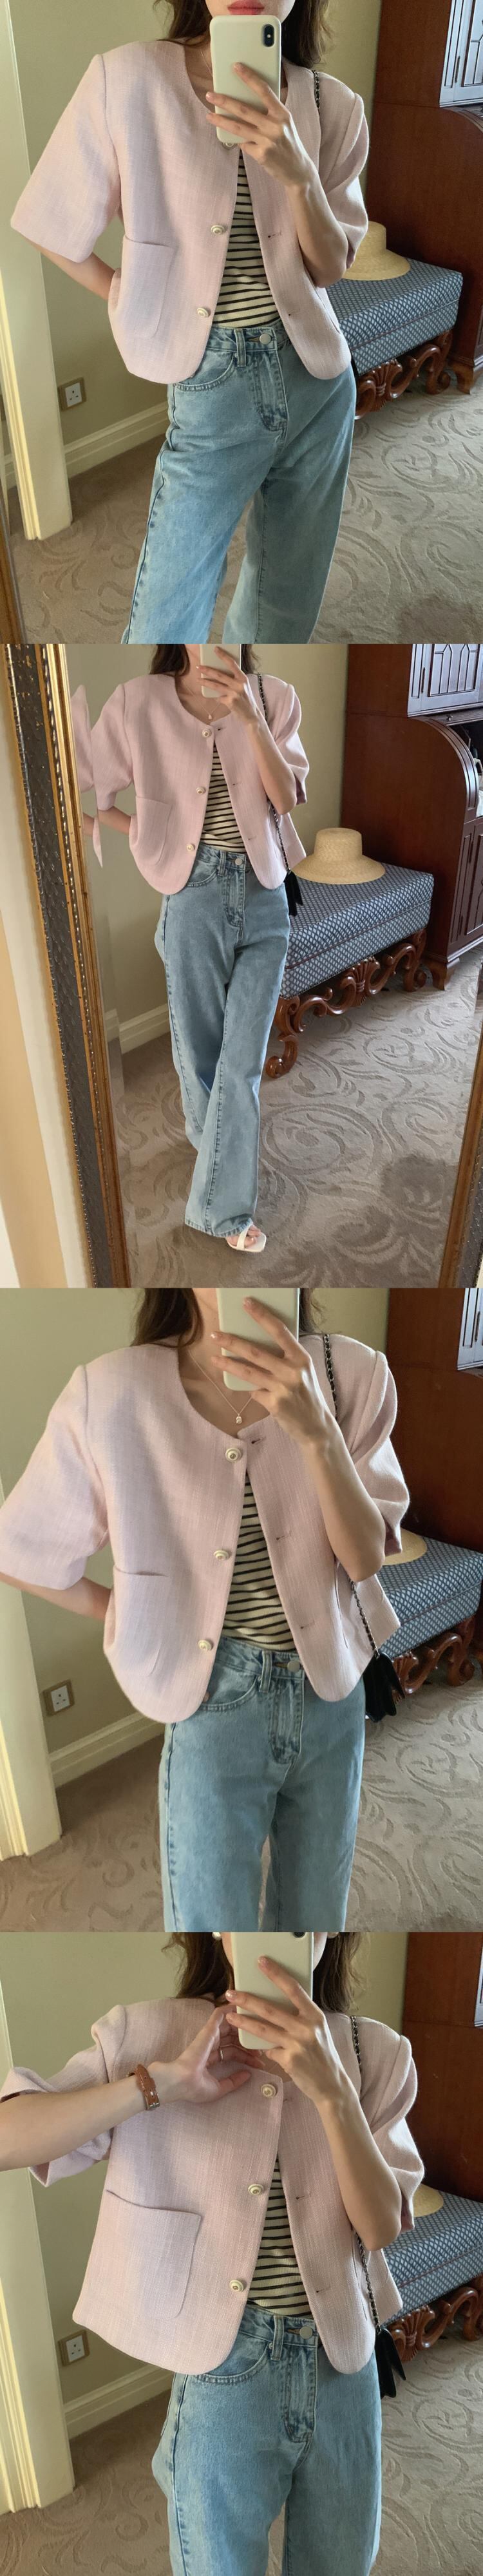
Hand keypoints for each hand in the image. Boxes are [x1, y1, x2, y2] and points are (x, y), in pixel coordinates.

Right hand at [149, 2006, 260, 2105]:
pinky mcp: (208, 2030)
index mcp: (211, 2058)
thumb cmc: (195, 2088)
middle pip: (233, 2038)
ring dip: (243, 2024)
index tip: (259, 2061)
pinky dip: (230, 2009)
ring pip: (229, 2025)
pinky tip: (241, 2006)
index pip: (233, 2052)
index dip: (246, 2056)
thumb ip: (233, 2082)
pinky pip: (220, 2015)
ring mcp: (209, 2036)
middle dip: (248, 2041)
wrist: (181, 2082)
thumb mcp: (218, 2089)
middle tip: (262, 2046)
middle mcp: (211, 2045)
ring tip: (258, 2025)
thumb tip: (248, 2075)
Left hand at [199, 648, 259, 728]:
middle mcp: (239, 685)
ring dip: (205, 682)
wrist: (251, 715)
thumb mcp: (243, 687)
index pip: (232, 664)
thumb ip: (234, 680)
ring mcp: (234, 693)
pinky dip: (215, 698)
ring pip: (216, 686)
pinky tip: (213, 697)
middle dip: (207, 670)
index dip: (223, 656)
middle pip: (220, 675)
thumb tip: (218, 674)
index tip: (215, 649)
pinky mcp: (230, 702)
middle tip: (199, 667)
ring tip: (198, 679)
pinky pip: (218, 698)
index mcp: (243, 678)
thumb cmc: (246, 700)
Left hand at [206, 67, 310, 188]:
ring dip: (221, 121)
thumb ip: (269, 113)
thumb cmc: (288, 142)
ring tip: (209, 116)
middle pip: (244, 110)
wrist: (297, 170)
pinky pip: (244, 144)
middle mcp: (274, 126)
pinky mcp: (261, 155)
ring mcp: (267, 141)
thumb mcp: (284, 123)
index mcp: (281, 113)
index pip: (263, 90)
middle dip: (225, 101)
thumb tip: (244, 102)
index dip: (249, 77)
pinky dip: (240, 141)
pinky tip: (238, 140)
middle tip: (210, 95)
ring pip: (238, 128)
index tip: (236, 67)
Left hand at [210, 1298, 331, 1447]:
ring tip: (214, 1357)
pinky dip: (252, 1391)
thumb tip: (255, 1347)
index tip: (246, 1303)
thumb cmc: (307, 1394)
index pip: (279, 1331)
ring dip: (228, 1364)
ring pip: (248, 1372)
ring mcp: (282, 1388)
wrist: (315, 1425)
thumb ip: (285, 1359)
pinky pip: (254, 1392)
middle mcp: (292, 1370)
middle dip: (232, 1342)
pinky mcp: (274, 1404)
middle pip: (256, 1352)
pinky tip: (253, 1391)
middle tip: (215, 1334)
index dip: (261, 1316)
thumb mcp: (302, 1371)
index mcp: (301, 1357)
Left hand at [224, 1960, 344, 2106]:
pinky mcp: (289, 2060)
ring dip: (243, 2022)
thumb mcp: (317, 2030)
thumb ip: (300, 2018)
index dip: (276, 1974)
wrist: (331, 2084)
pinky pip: (269, 2050)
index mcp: (314, 2015)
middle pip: (270, 2009)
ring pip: (263, 2029)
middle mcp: (306, 2027)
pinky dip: (263, 2048)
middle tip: (230, 1993)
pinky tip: (255, 2048)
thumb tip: (275, 2006)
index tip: (261, 1962)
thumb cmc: (323, 2054)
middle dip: (247, 2000)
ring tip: (230, 2016)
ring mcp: (297, 2044)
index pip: (293, 1989)